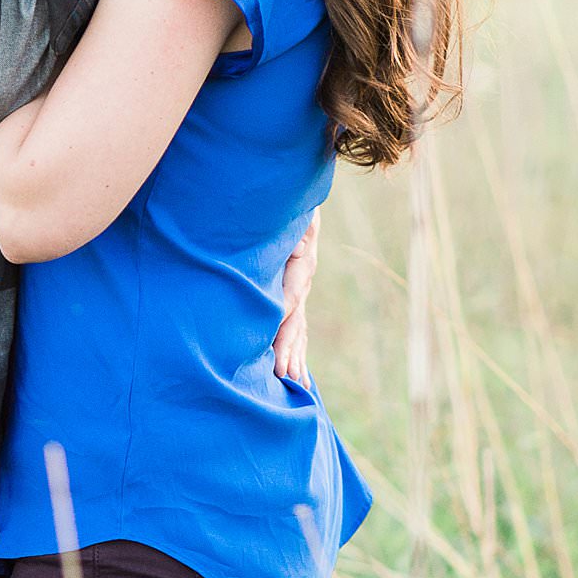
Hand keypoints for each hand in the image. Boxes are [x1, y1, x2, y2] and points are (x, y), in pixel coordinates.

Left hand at [273, 210, 318, 385]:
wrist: (292, 195)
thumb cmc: (282, 203)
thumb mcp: (291, 216)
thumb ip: (292, 234)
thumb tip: (293, 255)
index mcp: (301, 262)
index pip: (290, 299)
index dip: (281, 323)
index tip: (273, 345)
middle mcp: (304, 279)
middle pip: (297, 320)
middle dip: (289, 349)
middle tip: (284, 376)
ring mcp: (301, 287)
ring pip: (299, 327)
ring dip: (295, 355)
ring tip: (294, 382)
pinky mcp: (295, 292)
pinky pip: (298, 324)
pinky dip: (296, 348)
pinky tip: (297, 372)